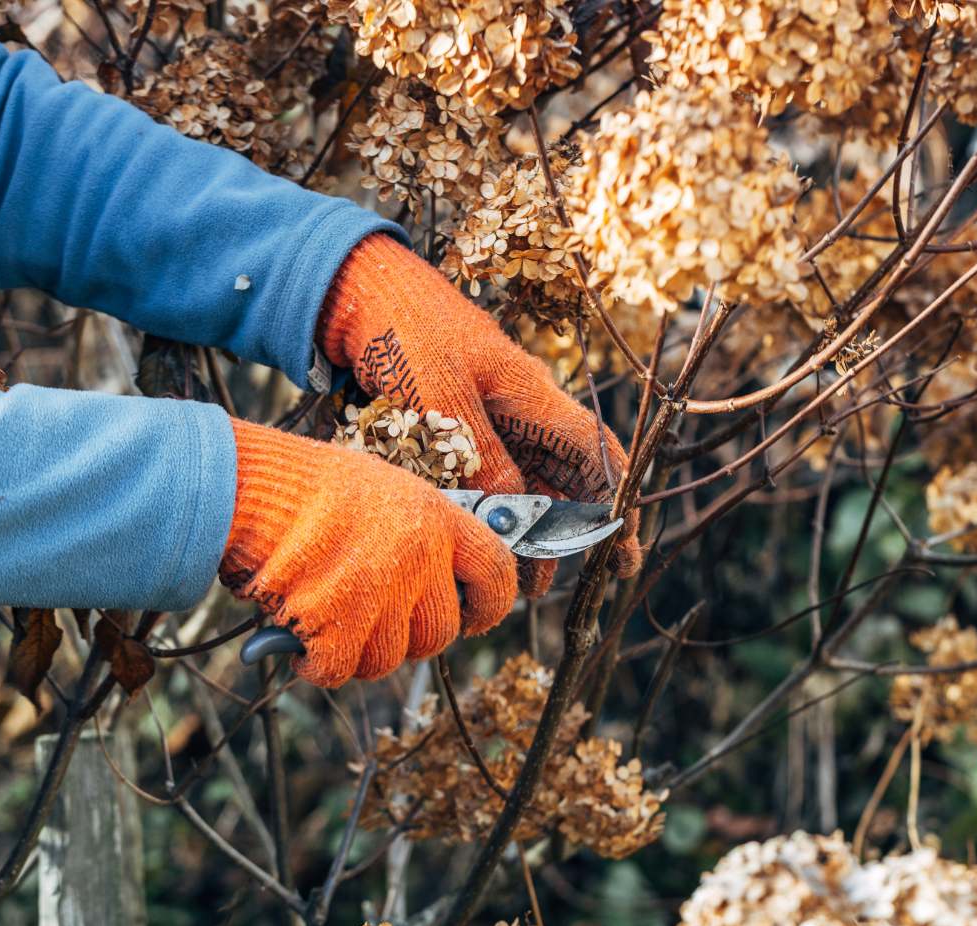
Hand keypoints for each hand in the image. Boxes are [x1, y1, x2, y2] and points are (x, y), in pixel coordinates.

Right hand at [219, 419, 516, 686]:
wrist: (248, 485)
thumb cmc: (305, 483)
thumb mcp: (381, 487)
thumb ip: (416, 533)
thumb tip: (432, 582)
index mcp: (437, 518)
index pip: (497, 575)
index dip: (489, 606)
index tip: (473, 617)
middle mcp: (417, 558)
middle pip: (439, 633)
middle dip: (407, 637)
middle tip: (373, 620)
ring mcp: (378, 593)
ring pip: (388, 659)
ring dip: (357, 652)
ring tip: (327, 620)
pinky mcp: (335, 624)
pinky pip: (338, 670)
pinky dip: (316, 665)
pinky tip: (300, 640)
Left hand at [318, 234, 640, 593]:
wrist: (354, 288)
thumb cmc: (402, 327)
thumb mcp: (442, 396)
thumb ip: (480, 456)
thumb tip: (513, 513)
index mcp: (530, 394)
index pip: (592, 454)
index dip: (614, 504)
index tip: (623, 552)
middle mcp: (519, 406)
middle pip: (562, 476)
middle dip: (565, 532)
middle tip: (548, 585)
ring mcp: (488, 412)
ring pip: (523, 480)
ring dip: (523, 527)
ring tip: (514, 575)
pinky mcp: (454, 419)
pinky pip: (484, 473)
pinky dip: (487, 507)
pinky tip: (478, 536)